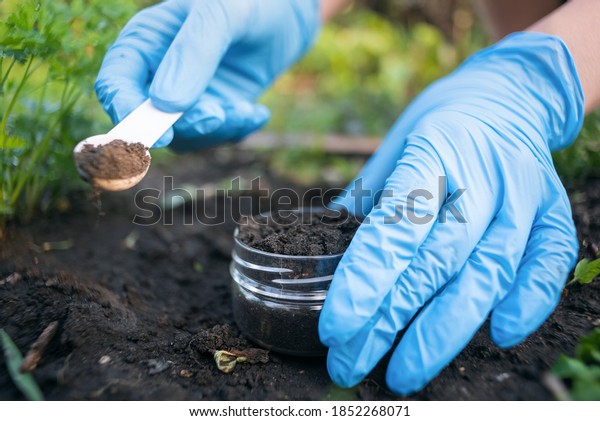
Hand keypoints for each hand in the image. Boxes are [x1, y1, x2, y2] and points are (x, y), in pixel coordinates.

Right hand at [94, 0, 319, 150]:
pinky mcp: (214, 112)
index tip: (158, 136)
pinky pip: (215, 137)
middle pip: (149, 120)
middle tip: (218, 116)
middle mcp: (158, 74)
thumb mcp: (222, 13)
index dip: (128, 114)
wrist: (288, 15)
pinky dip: (236, 131)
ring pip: (184, 137)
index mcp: (144, 42)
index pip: (115, 83)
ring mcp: (186, 97)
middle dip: (184, 127)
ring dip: (217, 131)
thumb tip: (166, 104)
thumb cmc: (250, 1)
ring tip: (247, 109)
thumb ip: (193, 51)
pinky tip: (257, 113)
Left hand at [319, 32, 583, 393]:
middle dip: (390, 320)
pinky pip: (548, 262)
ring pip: (488, 273)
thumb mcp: (394, 150)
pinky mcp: (555, 212)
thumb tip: (325, 254)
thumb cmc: (437, 127)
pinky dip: (530, 301)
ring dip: (445, 331)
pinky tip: (498, 335)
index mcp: (432, 152)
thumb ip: (367, 202)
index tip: (336, 328)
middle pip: (436, 261)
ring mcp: (524, 196)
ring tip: (403, 372)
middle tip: (350, 362)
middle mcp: (483, 176)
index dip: (366, 281)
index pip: (398, 226)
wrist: (506, 96)